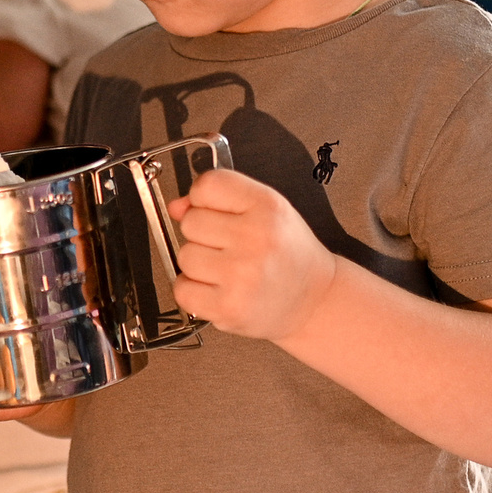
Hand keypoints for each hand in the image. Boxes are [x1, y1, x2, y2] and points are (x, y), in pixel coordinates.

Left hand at [166, 168, 339, 343]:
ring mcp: (242, 274)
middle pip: (190, 222)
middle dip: (202, 234)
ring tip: (226, 270)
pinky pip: (182, 289)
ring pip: (184, 256)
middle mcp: (257, 237)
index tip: (213, 210)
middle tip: (228, 246)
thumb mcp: (265, 211)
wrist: (314, 300)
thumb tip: (176, 207)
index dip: (202, 199)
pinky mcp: (229, 307)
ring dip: (198, 265)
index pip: (207, 185)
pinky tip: (217, 288)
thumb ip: (221, 199)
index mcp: (267, 206)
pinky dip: (193, 291)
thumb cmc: (288, 254)